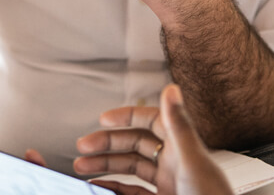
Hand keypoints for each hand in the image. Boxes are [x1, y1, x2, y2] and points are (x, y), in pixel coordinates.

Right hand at [75, 84, 229, 194]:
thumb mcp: (192, 161)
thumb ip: (179, 126)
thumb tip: (171, 89)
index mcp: (182, 148)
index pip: (151, 122)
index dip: (127, 117)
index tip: (104, 118)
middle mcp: (175, 163)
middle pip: (136, 145)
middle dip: (107, 144)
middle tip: (84, 145)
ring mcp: (169, 184)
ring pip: (131, 169)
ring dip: (106, 166)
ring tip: (81, 167)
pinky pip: (133, 192)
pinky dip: (114, 187)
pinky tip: (99, 186)